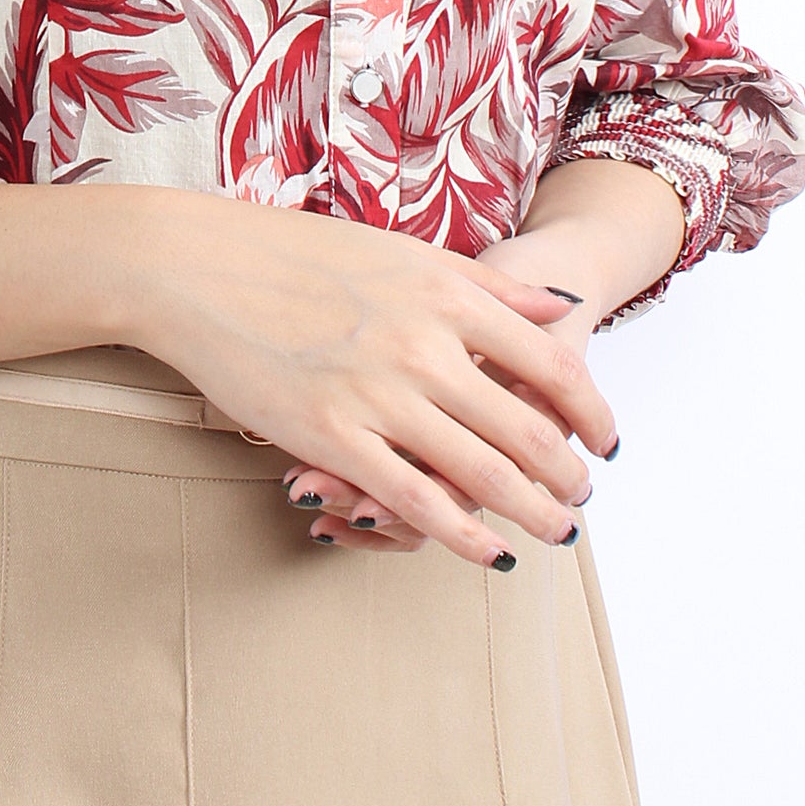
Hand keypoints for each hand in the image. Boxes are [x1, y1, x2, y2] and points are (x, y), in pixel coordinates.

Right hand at [134, 195, 619, 571]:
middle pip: (530, 431)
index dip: (593, 414)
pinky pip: (414, 501)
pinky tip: (488, 553)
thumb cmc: (296, 253)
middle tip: (582, 499)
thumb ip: (485, 287)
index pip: (553, 366)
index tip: (605, 440)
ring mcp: (379, 395)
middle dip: (568, 477)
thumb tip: (559, 311)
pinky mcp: (332, 438)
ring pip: (483, 475)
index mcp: (447, 294)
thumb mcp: (403, 252)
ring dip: (533, 512)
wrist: (199, 266)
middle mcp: (425, 346)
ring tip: (555, 531)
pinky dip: (462, 535)